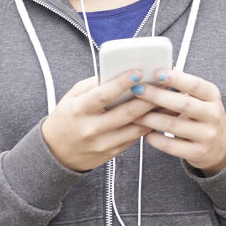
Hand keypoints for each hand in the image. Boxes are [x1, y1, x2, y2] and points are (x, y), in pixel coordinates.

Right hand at [41, 74, 156, 171]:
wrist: (55, 153)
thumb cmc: (66, 118)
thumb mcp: (72, 97)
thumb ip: (94, 84)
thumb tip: (120, 71)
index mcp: (79, 110)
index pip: (103, 95)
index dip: (122, 83)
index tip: (138, 71)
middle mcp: (91, 129)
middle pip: (127, 112)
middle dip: (149, 97)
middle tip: (165, 84)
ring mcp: (103, 143)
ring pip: (136, 127)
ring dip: (156, 112)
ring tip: (170, 98)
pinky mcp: (112, 153)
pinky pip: (135, 138)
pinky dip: (150, 125)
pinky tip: (161, 114)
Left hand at [130, 69, 225, 176]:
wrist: (219, 145)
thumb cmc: (202, 115)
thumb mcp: (200, 97)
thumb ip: (183, 85)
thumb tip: (161, 69)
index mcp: (213, 96)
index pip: (195, 85)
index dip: (176, 79)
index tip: (157, 74)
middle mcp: (213, 115)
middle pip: (183, 104)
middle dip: (157, 96)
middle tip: (137, 90)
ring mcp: (207, 135)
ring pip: (173, 126)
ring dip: (150, 119)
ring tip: (134, 113)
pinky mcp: (198, 152)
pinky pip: (171, 146)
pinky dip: (155, 139)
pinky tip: (145, 133)